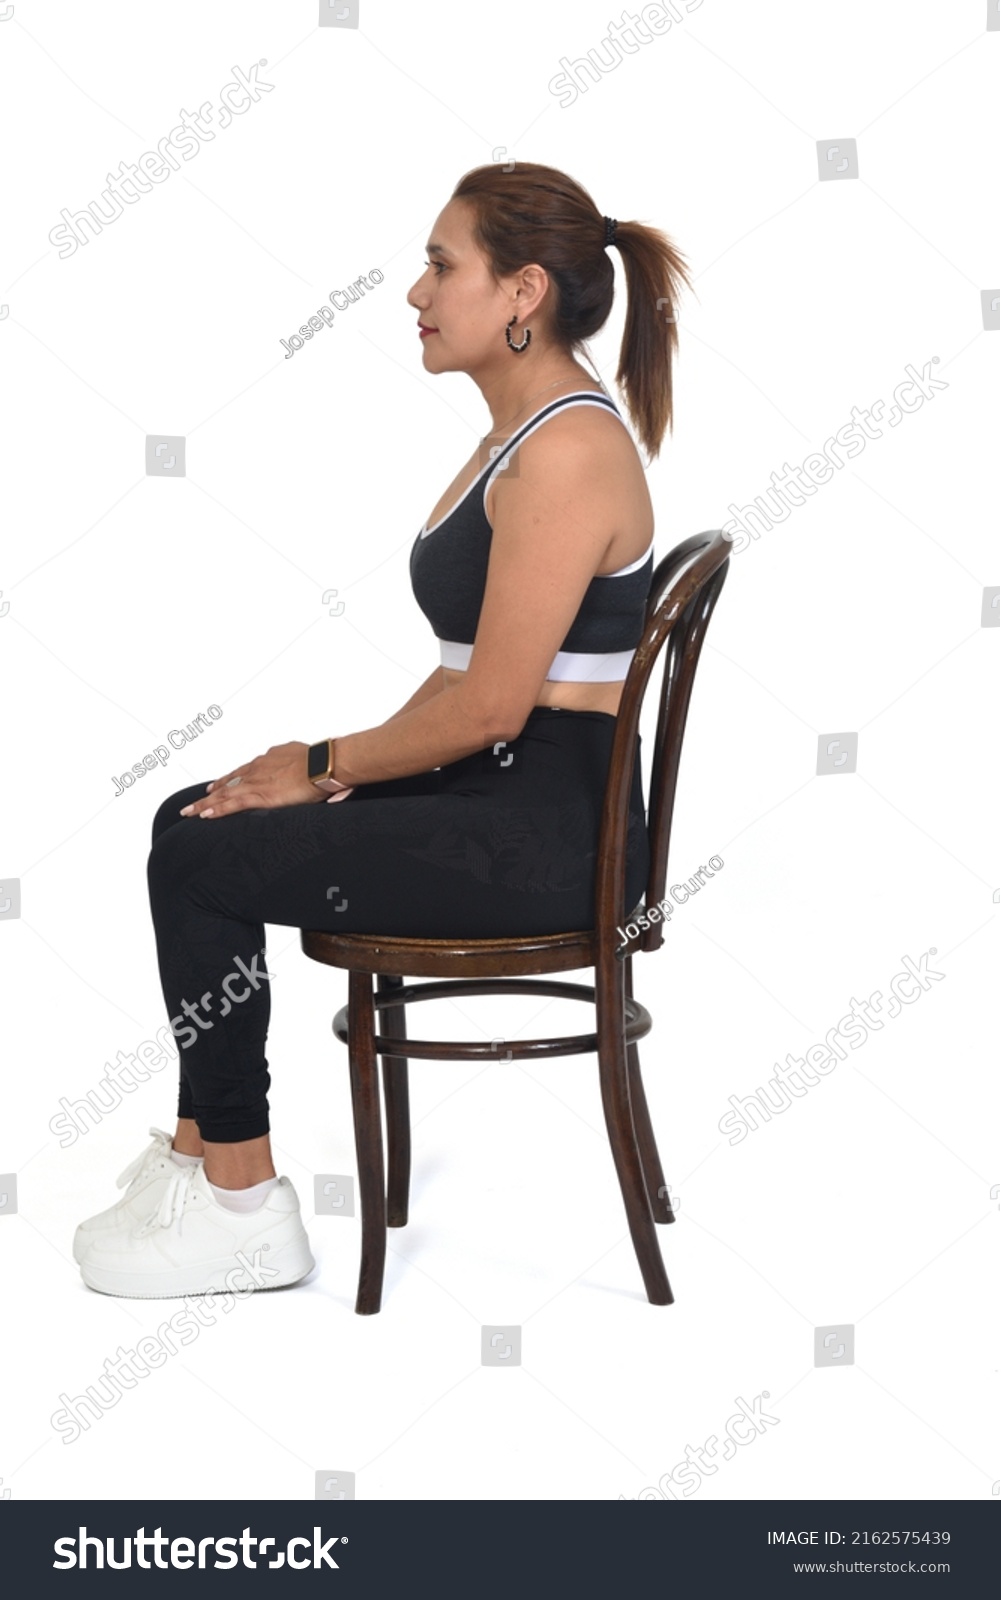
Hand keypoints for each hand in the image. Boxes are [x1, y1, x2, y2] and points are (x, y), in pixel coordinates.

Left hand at [179, 741, 324, 818]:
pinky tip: (205, 815)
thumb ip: (297, 765)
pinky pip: (232, 804)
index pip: (244, 772)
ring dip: (205, 803)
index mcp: (269, 760)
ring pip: (224, 794)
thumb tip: (301, 769)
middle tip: (195, 801)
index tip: (219, 785)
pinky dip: (217, 810)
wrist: (323, 765)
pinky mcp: (259, 796)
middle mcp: (258, 769)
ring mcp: (256, 782)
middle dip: (211, 793)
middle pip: (228, 782)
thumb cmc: (321, 762)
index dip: (229, 779)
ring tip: (190, 811)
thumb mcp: (305, 758)